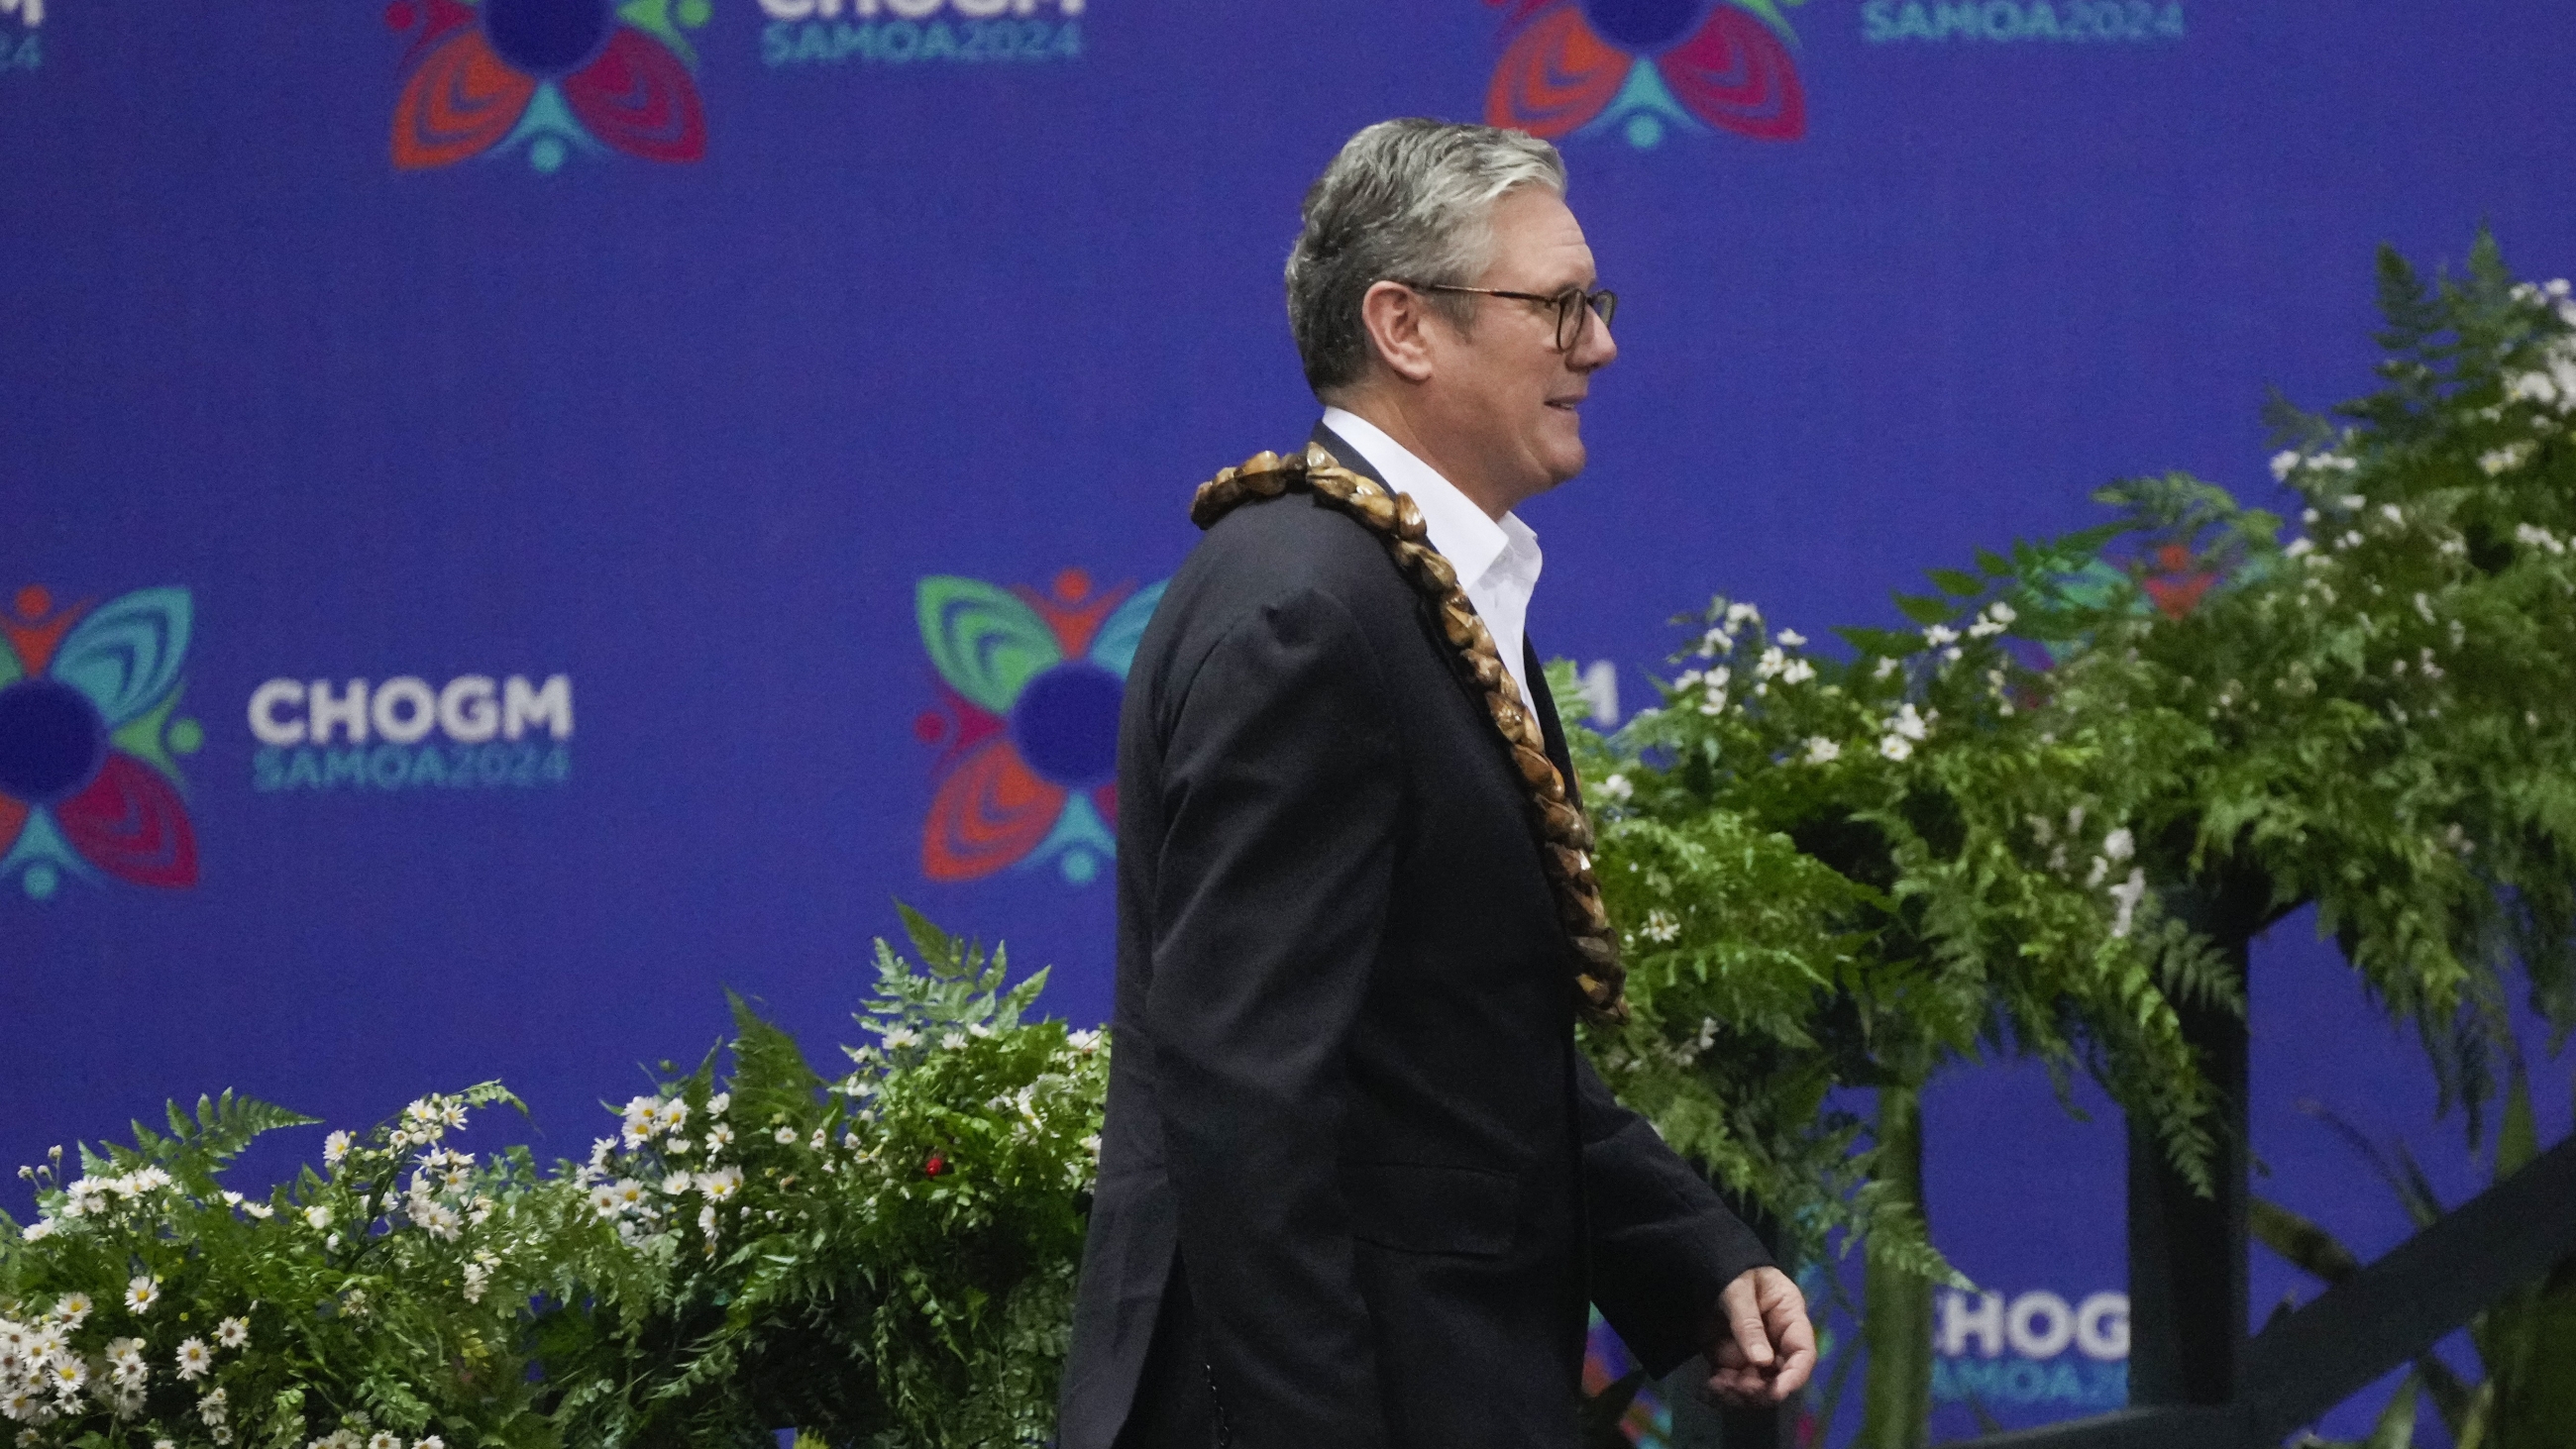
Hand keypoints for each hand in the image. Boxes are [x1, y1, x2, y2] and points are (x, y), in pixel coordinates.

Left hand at [1702, 1266, 1815, 1406]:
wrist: (1708, 1266)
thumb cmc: (1733, 1270)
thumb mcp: (1739, 1288)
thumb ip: (1748, 1322)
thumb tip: (1761, 1361)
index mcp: (1790, 1319)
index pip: (1803, 1353)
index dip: (1794, 1376)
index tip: (1777, 1392)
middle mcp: (1776, 1344)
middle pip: (1778, 1378)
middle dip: (1760, 1391)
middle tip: (1738, 1387)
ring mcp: (1753, 1355)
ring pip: (1754, 1387)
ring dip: (1738, 1395)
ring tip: (1717, 1386)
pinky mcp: (1730, 1360)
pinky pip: (1730, 1384)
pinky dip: (1720, 1392)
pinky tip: (1707, 1389)